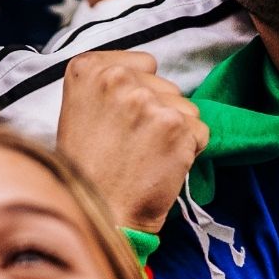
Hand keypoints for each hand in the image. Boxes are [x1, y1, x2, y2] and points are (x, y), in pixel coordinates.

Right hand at [55, 50, 206, 232]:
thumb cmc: (88, 171)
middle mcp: (116, 78)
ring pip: (184, 108)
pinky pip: (199, 131)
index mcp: (87, 70)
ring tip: (144, 157)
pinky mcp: (176, 125)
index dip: (139, 92)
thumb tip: (147, 72)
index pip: (143, 63)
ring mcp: (147, 100)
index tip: (123, 118)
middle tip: (131, 144)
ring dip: (174, 131)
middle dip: (157, 112)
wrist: (100, 214)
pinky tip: (160, 165)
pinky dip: (188, 150)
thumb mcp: (78, 112)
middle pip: (165, 86)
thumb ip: (108, 85)